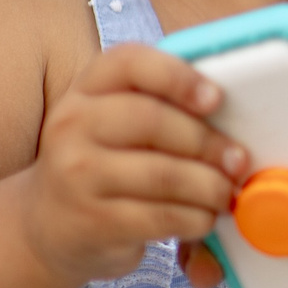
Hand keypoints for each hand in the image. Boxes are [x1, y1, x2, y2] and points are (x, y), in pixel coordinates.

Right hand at [23, 43, 245, 285]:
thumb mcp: (117, 123)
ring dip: (210, 187)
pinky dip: (196, 218)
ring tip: (226, 193)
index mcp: (86, 88)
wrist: (50, 225)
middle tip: (238, 160)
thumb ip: (160, 106)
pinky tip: (205, 218)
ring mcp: (76, 174)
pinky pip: (160, 216)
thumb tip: (232, 122)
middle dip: (208, 143)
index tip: (215, 98)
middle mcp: (71, 125)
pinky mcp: (92, 220)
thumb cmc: (105, 163)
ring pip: (163, 175)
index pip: (129, 62)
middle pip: (154, 120)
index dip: (178, 76)